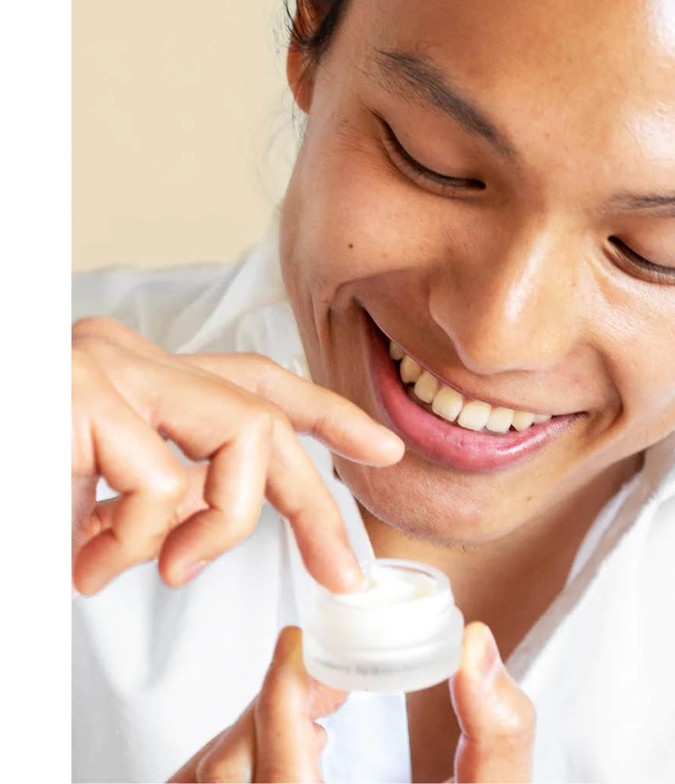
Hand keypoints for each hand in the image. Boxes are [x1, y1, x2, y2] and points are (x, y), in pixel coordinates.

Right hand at [72, 316, 403, 594]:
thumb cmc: (14, 482)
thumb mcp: (102, 490)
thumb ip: (165, 494)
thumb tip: (199, 532)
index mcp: (146, 376)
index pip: (258, 380)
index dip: (329, 414)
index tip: (383, 449)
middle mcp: (134, 357)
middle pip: (268, 416)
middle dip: (316, 503)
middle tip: (341, 572)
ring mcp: (113, 367)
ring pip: (244, 439)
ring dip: (216, 530)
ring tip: (166, 572)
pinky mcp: (84, 394)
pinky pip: (161, 487)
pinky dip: (136, 544)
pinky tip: (87, 567)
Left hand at [168, 623, 535, 782]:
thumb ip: (496, 736)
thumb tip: (475, 648)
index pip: (280, 772)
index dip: (281, 690)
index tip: (298, 642)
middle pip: (231, 773)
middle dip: (268, 702)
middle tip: (321, 672)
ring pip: (215, 782)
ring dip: (249, 730)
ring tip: (307, 708)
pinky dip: (242, 762)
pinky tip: (289, 750)